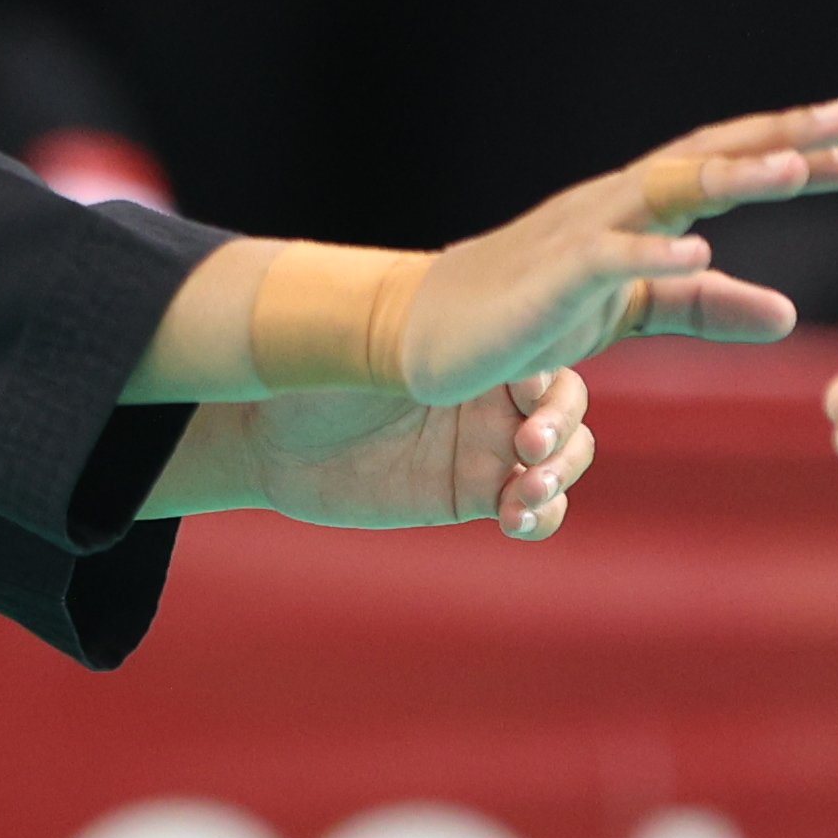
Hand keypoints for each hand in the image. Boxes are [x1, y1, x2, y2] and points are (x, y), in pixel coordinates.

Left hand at [162, 367, 594, 541]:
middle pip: (568, 405)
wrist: (269, 438)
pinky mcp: (471, 495)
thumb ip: (403, 341)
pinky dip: (543, 516)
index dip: (546, 370)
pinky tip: (514, 520)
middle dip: (562, 427)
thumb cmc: (310, 375)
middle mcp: (490, 391)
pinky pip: (536, 508)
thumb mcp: (358, 350)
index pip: (542, 348)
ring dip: (560, 474)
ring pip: (566, 457)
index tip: (521, 384)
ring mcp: (487, 446)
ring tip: (523, 493)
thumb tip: (433, 317)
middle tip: (527, 446)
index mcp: (473, 344)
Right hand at [398, 102, 837, 404]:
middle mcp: (615, 204)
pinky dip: (653, 253)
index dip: (789, 150)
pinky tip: (700, 250)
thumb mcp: (631, 313)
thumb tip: (788, 315)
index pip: (724, 164)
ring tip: (796, 168)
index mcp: (638, 209)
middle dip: (778, 139)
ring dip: (732, 175)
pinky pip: (607, 259)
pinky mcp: (548, 280)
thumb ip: (706, 306)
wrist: (422, 334)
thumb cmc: (527, 314)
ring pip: (664, 190)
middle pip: (706, 157)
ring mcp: (579, 235)